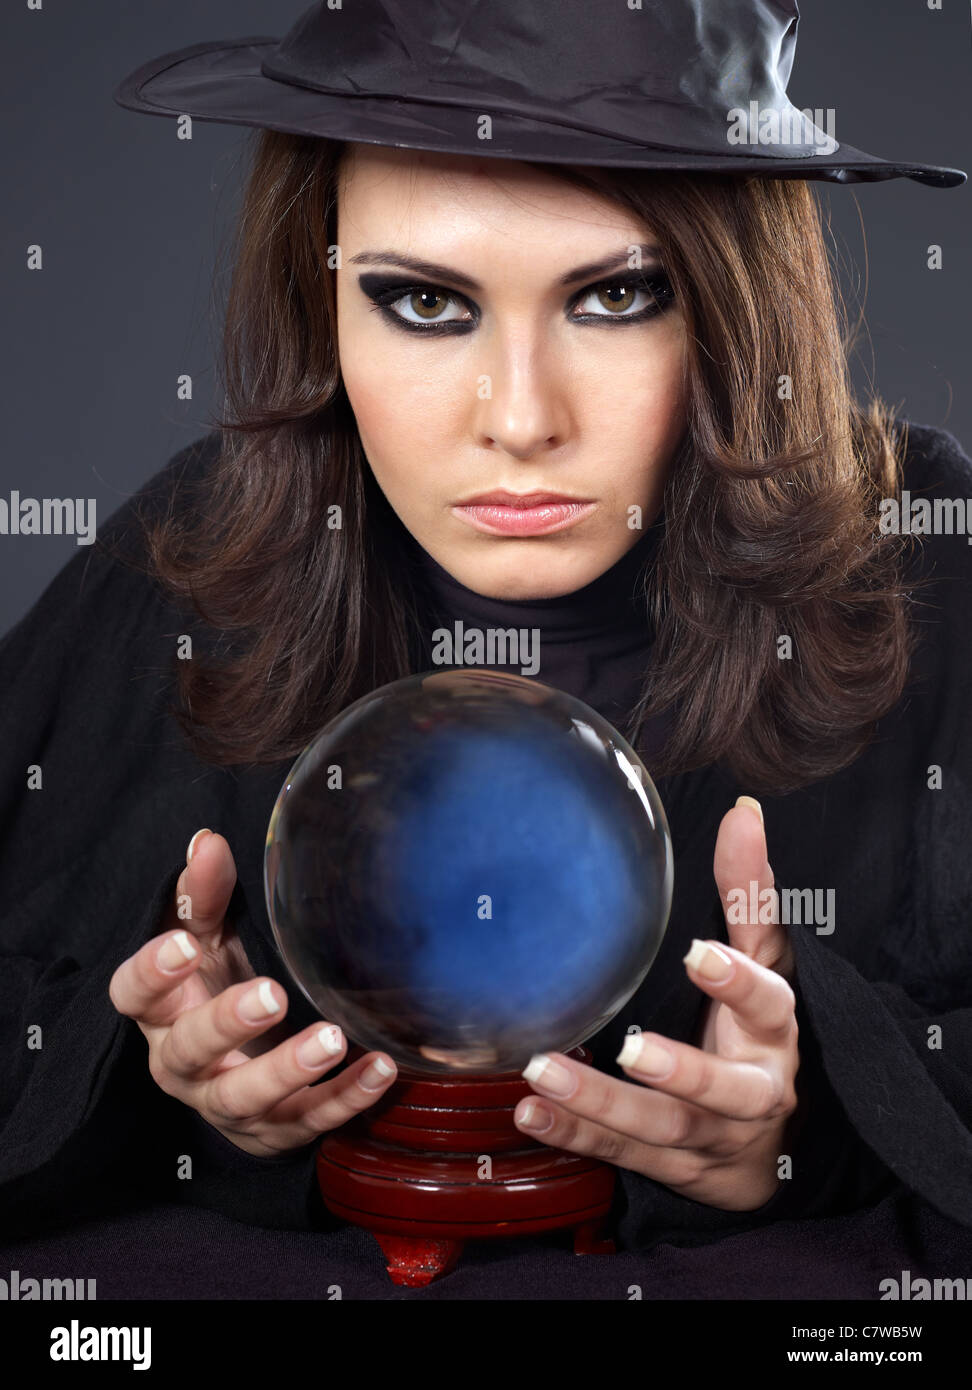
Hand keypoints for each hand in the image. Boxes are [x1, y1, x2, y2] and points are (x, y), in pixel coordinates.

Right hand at [108, 828, 397, 1155]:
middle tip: (271, 994)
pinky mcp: (275, 1131)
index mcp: (161, 1011)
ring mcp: (227, 1104)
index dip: (152, 972)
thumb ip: (206, 895)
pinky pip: (310, 1121)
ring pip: (246, 1098)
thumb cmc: (219, 986)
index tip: (183, 943)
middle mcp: (183, 1064)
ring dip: (290, 1070)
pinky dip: (347, 1098)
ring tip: (333, 1038)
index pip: (134, 994)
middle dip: (228, 1024)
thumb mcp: (210, 938)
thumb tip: (208, 842)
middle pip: (191, 1051)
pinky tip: (380, 1069)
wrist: (243, 1067)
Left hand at [513, 796, 799, 1210]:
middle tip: (632, 1049)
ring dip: (602, 1102)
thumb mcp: (764, 965)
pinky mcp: (671, 1167)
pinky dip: (575, 1134)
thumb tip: (743, 811)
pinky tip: (530, 1112)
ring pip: (661, 1128)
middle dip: (680, 1071)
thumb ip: (748, 895)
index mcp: (773, 1032)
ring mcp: (710, 1137)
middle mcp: (750, 1091)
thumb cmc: (756, 1036)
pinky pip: (620, 1153)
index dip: (740, 982)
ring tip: (543, 1074)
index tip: (700, 953)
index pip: (770, 1004)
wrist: (765, 1150)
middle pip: (722, 1088)